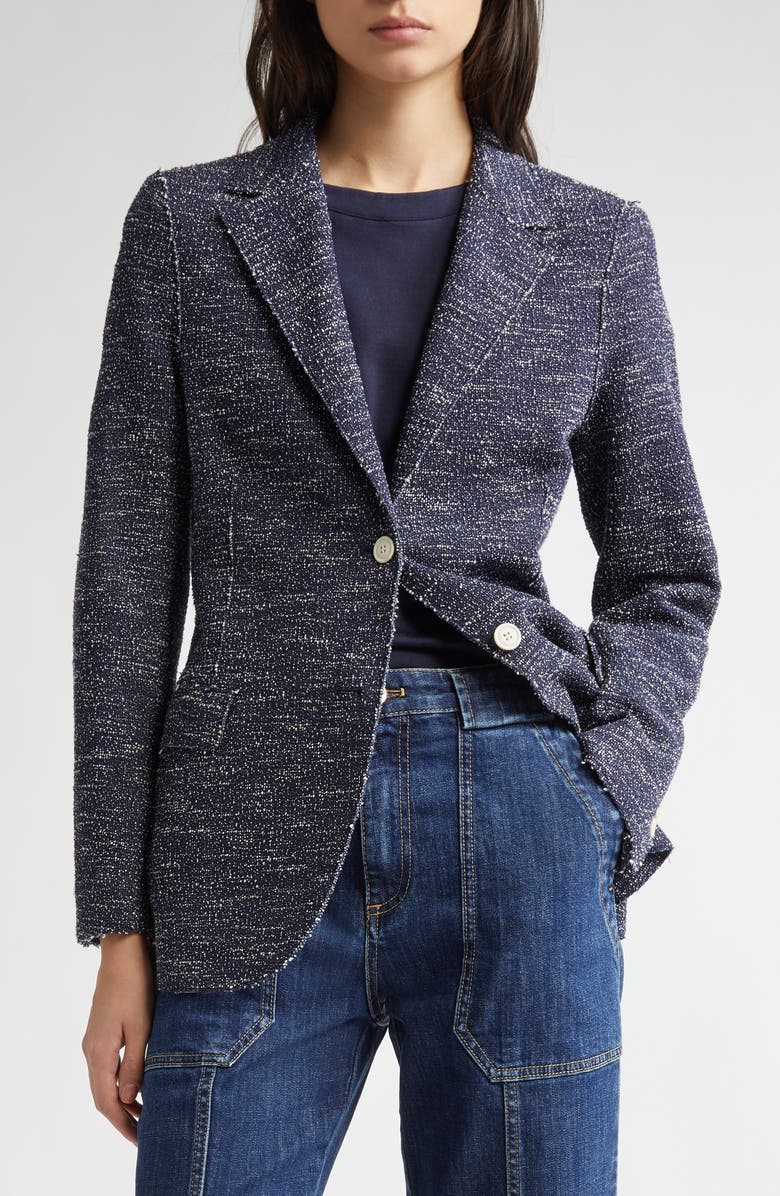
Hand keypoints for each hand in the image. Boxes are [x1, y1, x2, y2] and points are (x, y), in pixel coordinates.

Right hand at [81, 932, 155, 1144]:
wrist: (124, 951)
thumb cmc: (136, 986)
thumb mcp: (142, 1027)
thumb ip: (135, 1066)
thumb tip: (129, 1100)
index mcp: (100, 1052)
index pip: (107, 1101)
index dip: (123, 1124)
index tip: (140, 1141)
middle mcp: (91, 1050)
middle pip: (102, 1096)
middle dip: (123, 1118)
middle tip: (145, 1135)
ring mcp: (94, 1040)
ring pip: (104, 1082)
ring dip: (122, 1101)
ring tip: (145, 1115)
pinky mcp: (102, 1031)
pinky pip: (107, 1067)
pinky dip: (121, 1082)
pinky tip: (138, 1085)